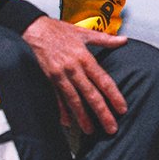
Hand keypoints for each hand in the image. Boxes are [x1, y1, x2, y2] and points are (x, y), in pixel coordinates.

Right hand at [21, 16, 129, 134]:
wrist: (34, 29)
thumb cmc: (59, 30)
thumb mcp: (84, 32)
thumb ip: (105, 39)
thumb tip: (123, 40)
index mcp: (85, 58)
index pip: (103, 81)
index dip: (114, 96)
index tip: (122, 109)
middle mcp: (73, 69)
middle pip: (91, 94)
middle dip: (102, 113)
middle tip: (111, 128)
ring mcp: (60, 75)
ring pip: (74, 100)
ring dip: (82, 117)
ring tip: (90, 130)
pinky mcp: (49, 79)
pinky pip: (57, 98)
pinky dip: (62, 111)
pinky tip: (67, 123)